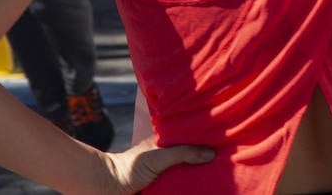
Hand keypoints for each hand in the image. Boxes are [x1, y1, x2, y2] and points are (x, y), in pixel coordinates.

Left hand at [100, 137, 215, 192]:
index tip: (224, 141)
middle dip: (204, 161)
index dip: (205, 141)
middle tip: (226, 162)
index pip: (190, 140)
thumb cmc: (128, 167)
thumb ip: (183, 152)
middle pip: (191, 159)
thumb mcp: (159, 156)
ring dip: (197, 178)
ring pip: (186, 176)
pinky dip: (188, 189)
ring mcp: (163, 177)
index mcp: (166, 145)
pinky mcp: (161, 190)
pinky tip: (201, 189)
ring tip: (218, 177)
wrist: (105, 189)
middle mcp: (166, 160)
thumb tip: (211, 153)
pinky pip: (178, 189)